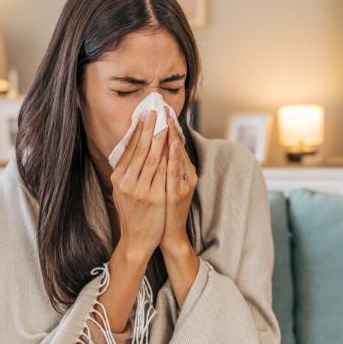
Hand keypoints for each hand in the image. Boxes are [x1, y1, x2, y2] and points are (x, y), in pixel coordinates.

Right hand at [110, 110, 168, 264]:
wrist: (137, 239)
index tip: (143, 115)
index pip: (129, 149)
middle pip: (140, 149)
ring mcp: (141, 190)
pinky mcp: (154, 197)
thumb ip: (125, 172)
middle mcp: (127, 182)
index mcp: (118, 178)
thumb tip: (129, 148)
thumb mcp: (122, 191)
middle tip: (154, 110)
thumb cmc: (132, 214)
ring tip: (165, 121)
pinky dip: (168, 155)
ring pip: (153, 157)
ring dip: (160, 137)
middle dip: (148, 128)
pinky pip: (163, 172)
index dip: (137, 131)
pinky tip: (173, 143)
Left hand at [160, 109, 197, 256]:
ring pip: (178, 157)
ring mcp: (184, 185)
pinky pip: (175, 171)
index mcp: (185, 173)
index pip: (176, 146)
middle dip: (170, 127)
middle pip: (178, 148)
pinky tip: (172, 143)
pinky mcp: (178, 194)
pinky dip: (174, 156)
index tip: (163, 110)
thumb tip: (154, 147)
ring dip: (173, 136)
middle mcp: (187, 177)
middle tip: (164, 107)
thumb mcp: (164, 185)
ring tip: (169, 119)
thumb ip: (163, 167)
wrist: (166, 235)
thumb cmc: (163, 210)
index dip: (170, 128)